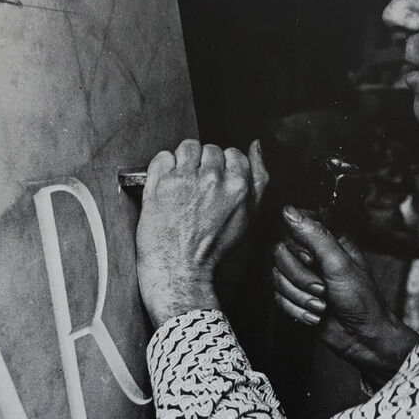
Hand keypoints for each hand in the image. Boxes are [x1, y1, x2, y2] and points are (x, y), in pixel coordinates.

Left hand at [136, 139, 268, 327]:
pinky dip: (162, 167)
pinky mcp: (160, 183)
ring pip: (187, 147)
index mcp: (239, 186)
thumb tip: (256, 146)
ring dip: (184, 161)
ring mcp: (186, 179)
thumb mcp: (249, 216)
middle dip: (204, 164)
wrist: (181, 272)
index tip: (215, 182)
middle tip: (197, 188)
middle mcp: (213, 179)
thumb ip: (258, 179)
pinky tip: (166, 186)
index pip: (233, 154)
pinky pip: (163, 157)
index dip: (223, 167)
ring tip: (181, 184)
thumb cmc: (214, 250)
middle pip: (210, 149)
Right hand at [272, 206, 418, 389]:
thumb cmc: (363, 301)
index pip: (294, 226)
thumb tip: (290, 211)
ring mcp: (303, 276)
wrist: (363, 340)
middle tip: (322, 288)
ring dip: (300, 297)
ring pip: (277, 277)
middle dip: (300, 278)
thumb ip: (315, 236)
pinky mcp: (295, 297)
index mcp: (327, 239)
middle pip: (280, 254)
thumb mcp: (340, 264)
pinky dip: (297, 310)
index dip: (299, 246)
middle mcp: (313, 255)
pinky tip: (315, 315)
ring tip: (322, 305)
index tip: (313, 259)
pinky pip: (278, 298)